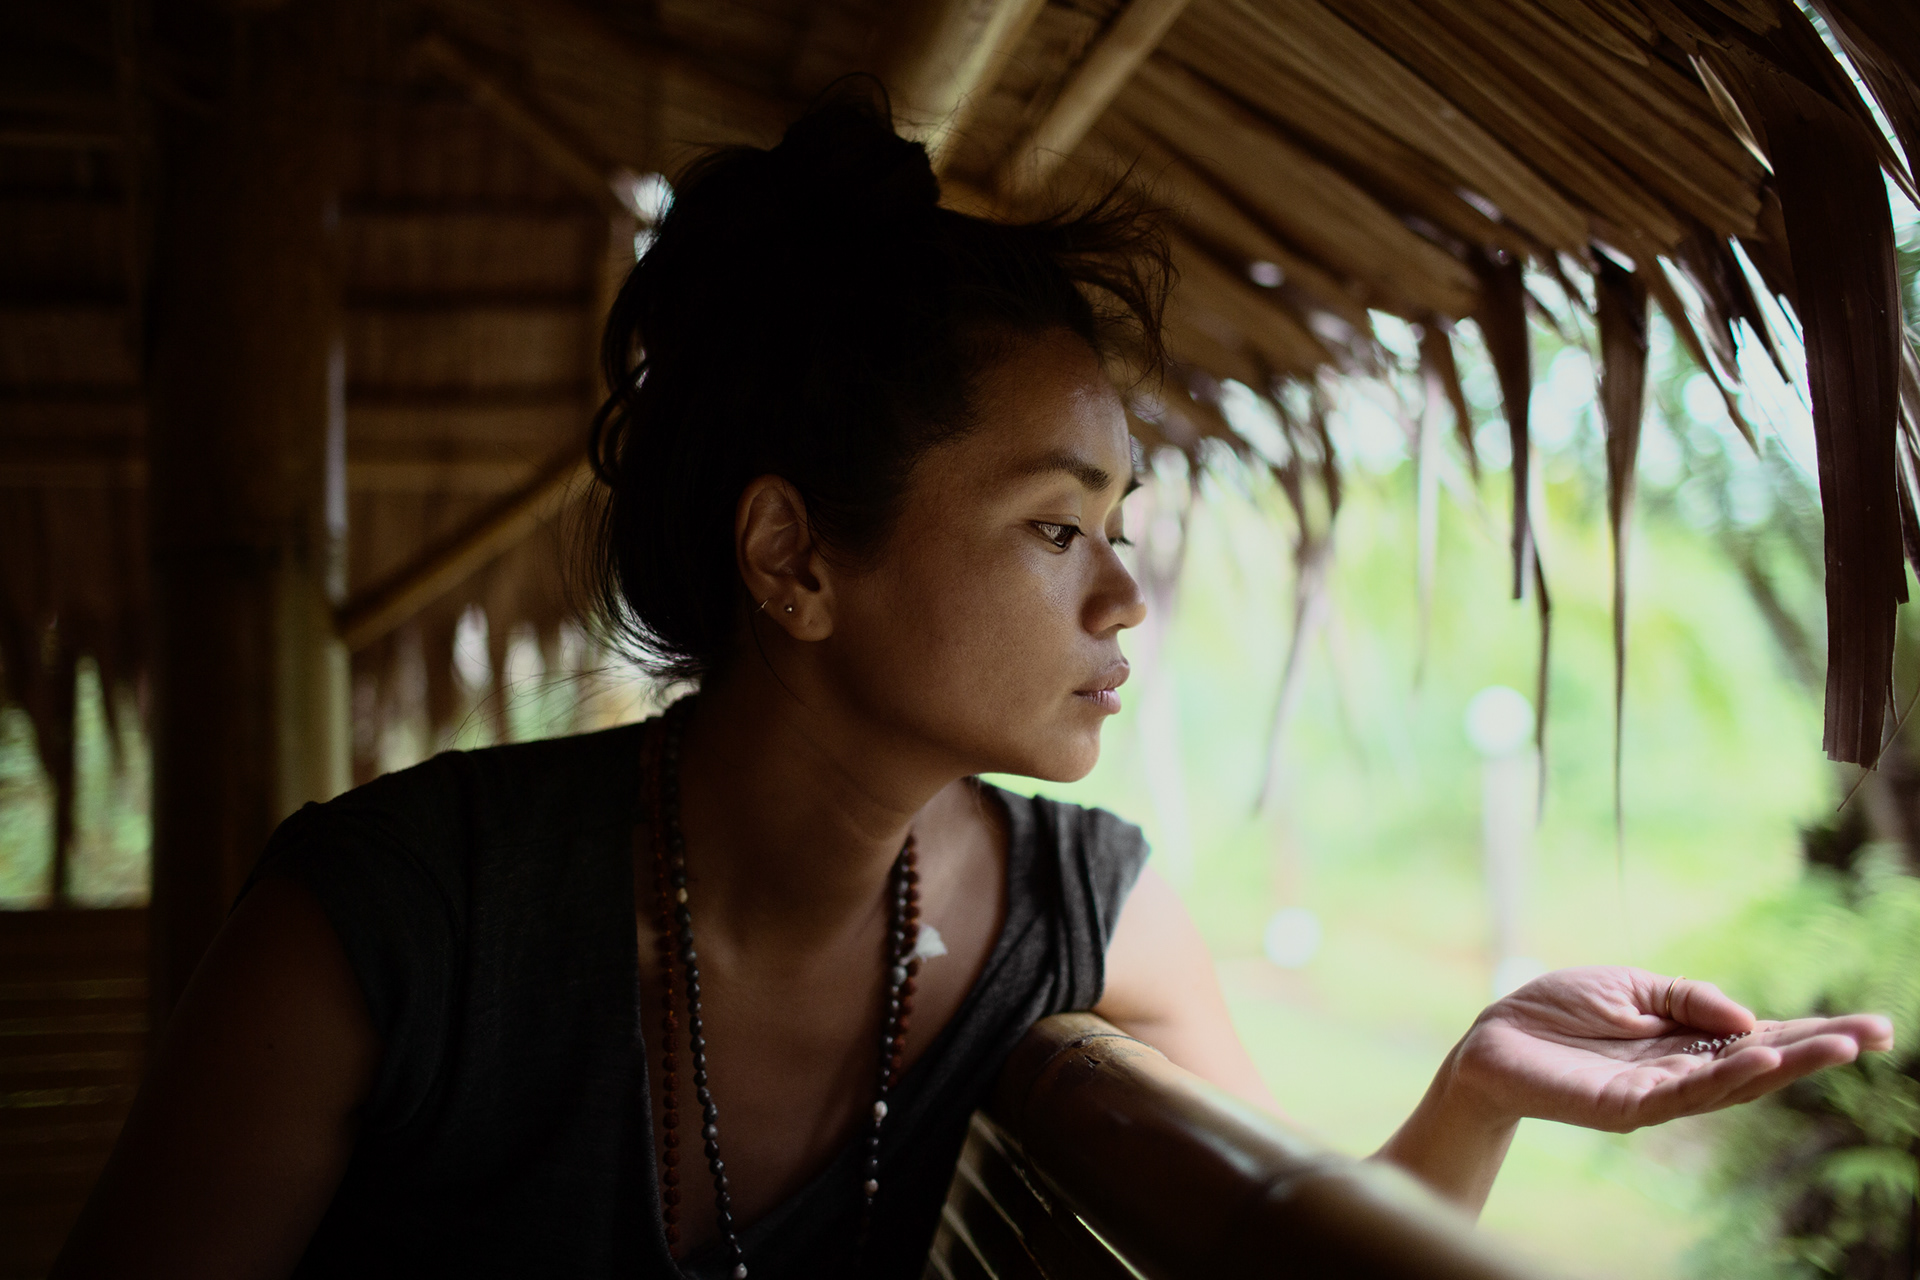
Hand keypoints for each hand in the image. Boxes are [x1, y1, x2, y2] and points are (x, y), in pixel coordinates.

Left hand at [1448, 965, 1894, 1132]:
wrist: (1492, 1041)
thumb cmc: (1557, 1012)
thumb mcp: (1630, 986)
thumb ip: (1687, 997)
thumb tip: (1749, 1017)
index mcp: (1686, 1040)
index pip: (1760, 1037)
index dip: (1812, 1031)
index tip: (1870, 1024)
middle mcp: (1682, 1071)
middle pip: (1762, 1063)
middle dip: (1818, 1049)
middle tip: (1876, 1033)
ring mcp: (1659, 1095)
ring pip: (1734, 1084)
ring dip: (1786, 1064)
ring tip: (1837, 1045)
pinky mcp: (1628, 1108)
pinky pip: (1684, 1094)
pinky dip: (1724, 1078)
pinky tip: (1759, 1060)